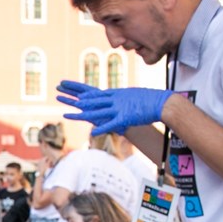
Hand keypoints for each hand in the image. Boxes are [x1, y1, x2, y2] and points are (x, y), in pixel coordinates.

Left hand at [56, 80, 170, 136]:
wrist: (161, 102)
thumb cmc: (150, 100)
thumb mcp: (133, 96)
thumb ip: (124, 99)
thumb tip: (119, 99)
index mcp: (116, 93)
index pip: (95, 92)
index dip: (81, 92)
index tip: (70, 90)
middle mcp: (114, 99)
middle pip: (91, 99)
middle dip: (75, 98)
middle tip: (61, 95)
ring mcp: (119, 107)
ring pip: (96, 112)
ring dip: (80, 114)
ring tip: (66, 113)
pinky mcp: (125, 117)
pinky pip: (110, 124)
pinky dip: (101, 128)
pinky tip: (91, 131)